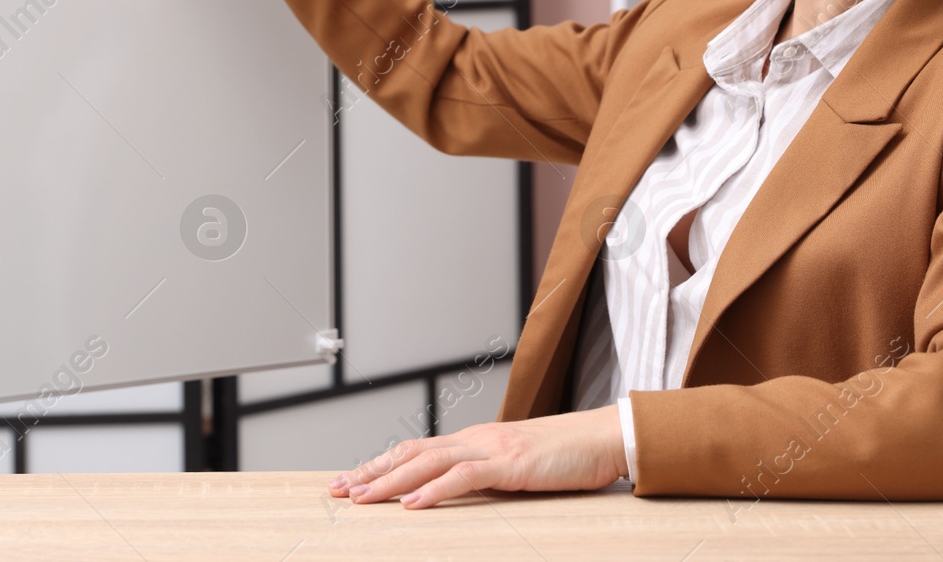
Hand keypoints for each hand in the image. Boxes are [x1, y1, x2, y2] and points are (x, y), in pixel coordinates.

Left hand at [325, 406, 627, 508]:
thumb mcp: (518, 466)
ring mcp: (492, 449)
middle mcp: (476, 439)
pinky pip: (464, 477)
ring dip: (390, 482)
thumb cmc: (567, 455)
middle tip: (338, 489)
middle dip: (371, 472)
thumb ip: (489, 474)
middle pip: (411, 454)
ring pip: (428, 463)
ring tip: (360, 497)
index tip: (352, 480)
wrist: (604, 438)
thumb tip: (460, 490)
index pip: (417, 451)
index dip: (381, 465)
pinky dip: (433, 491)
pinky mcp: (510, 464)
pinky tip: (412, 504)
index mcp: (476, 441)